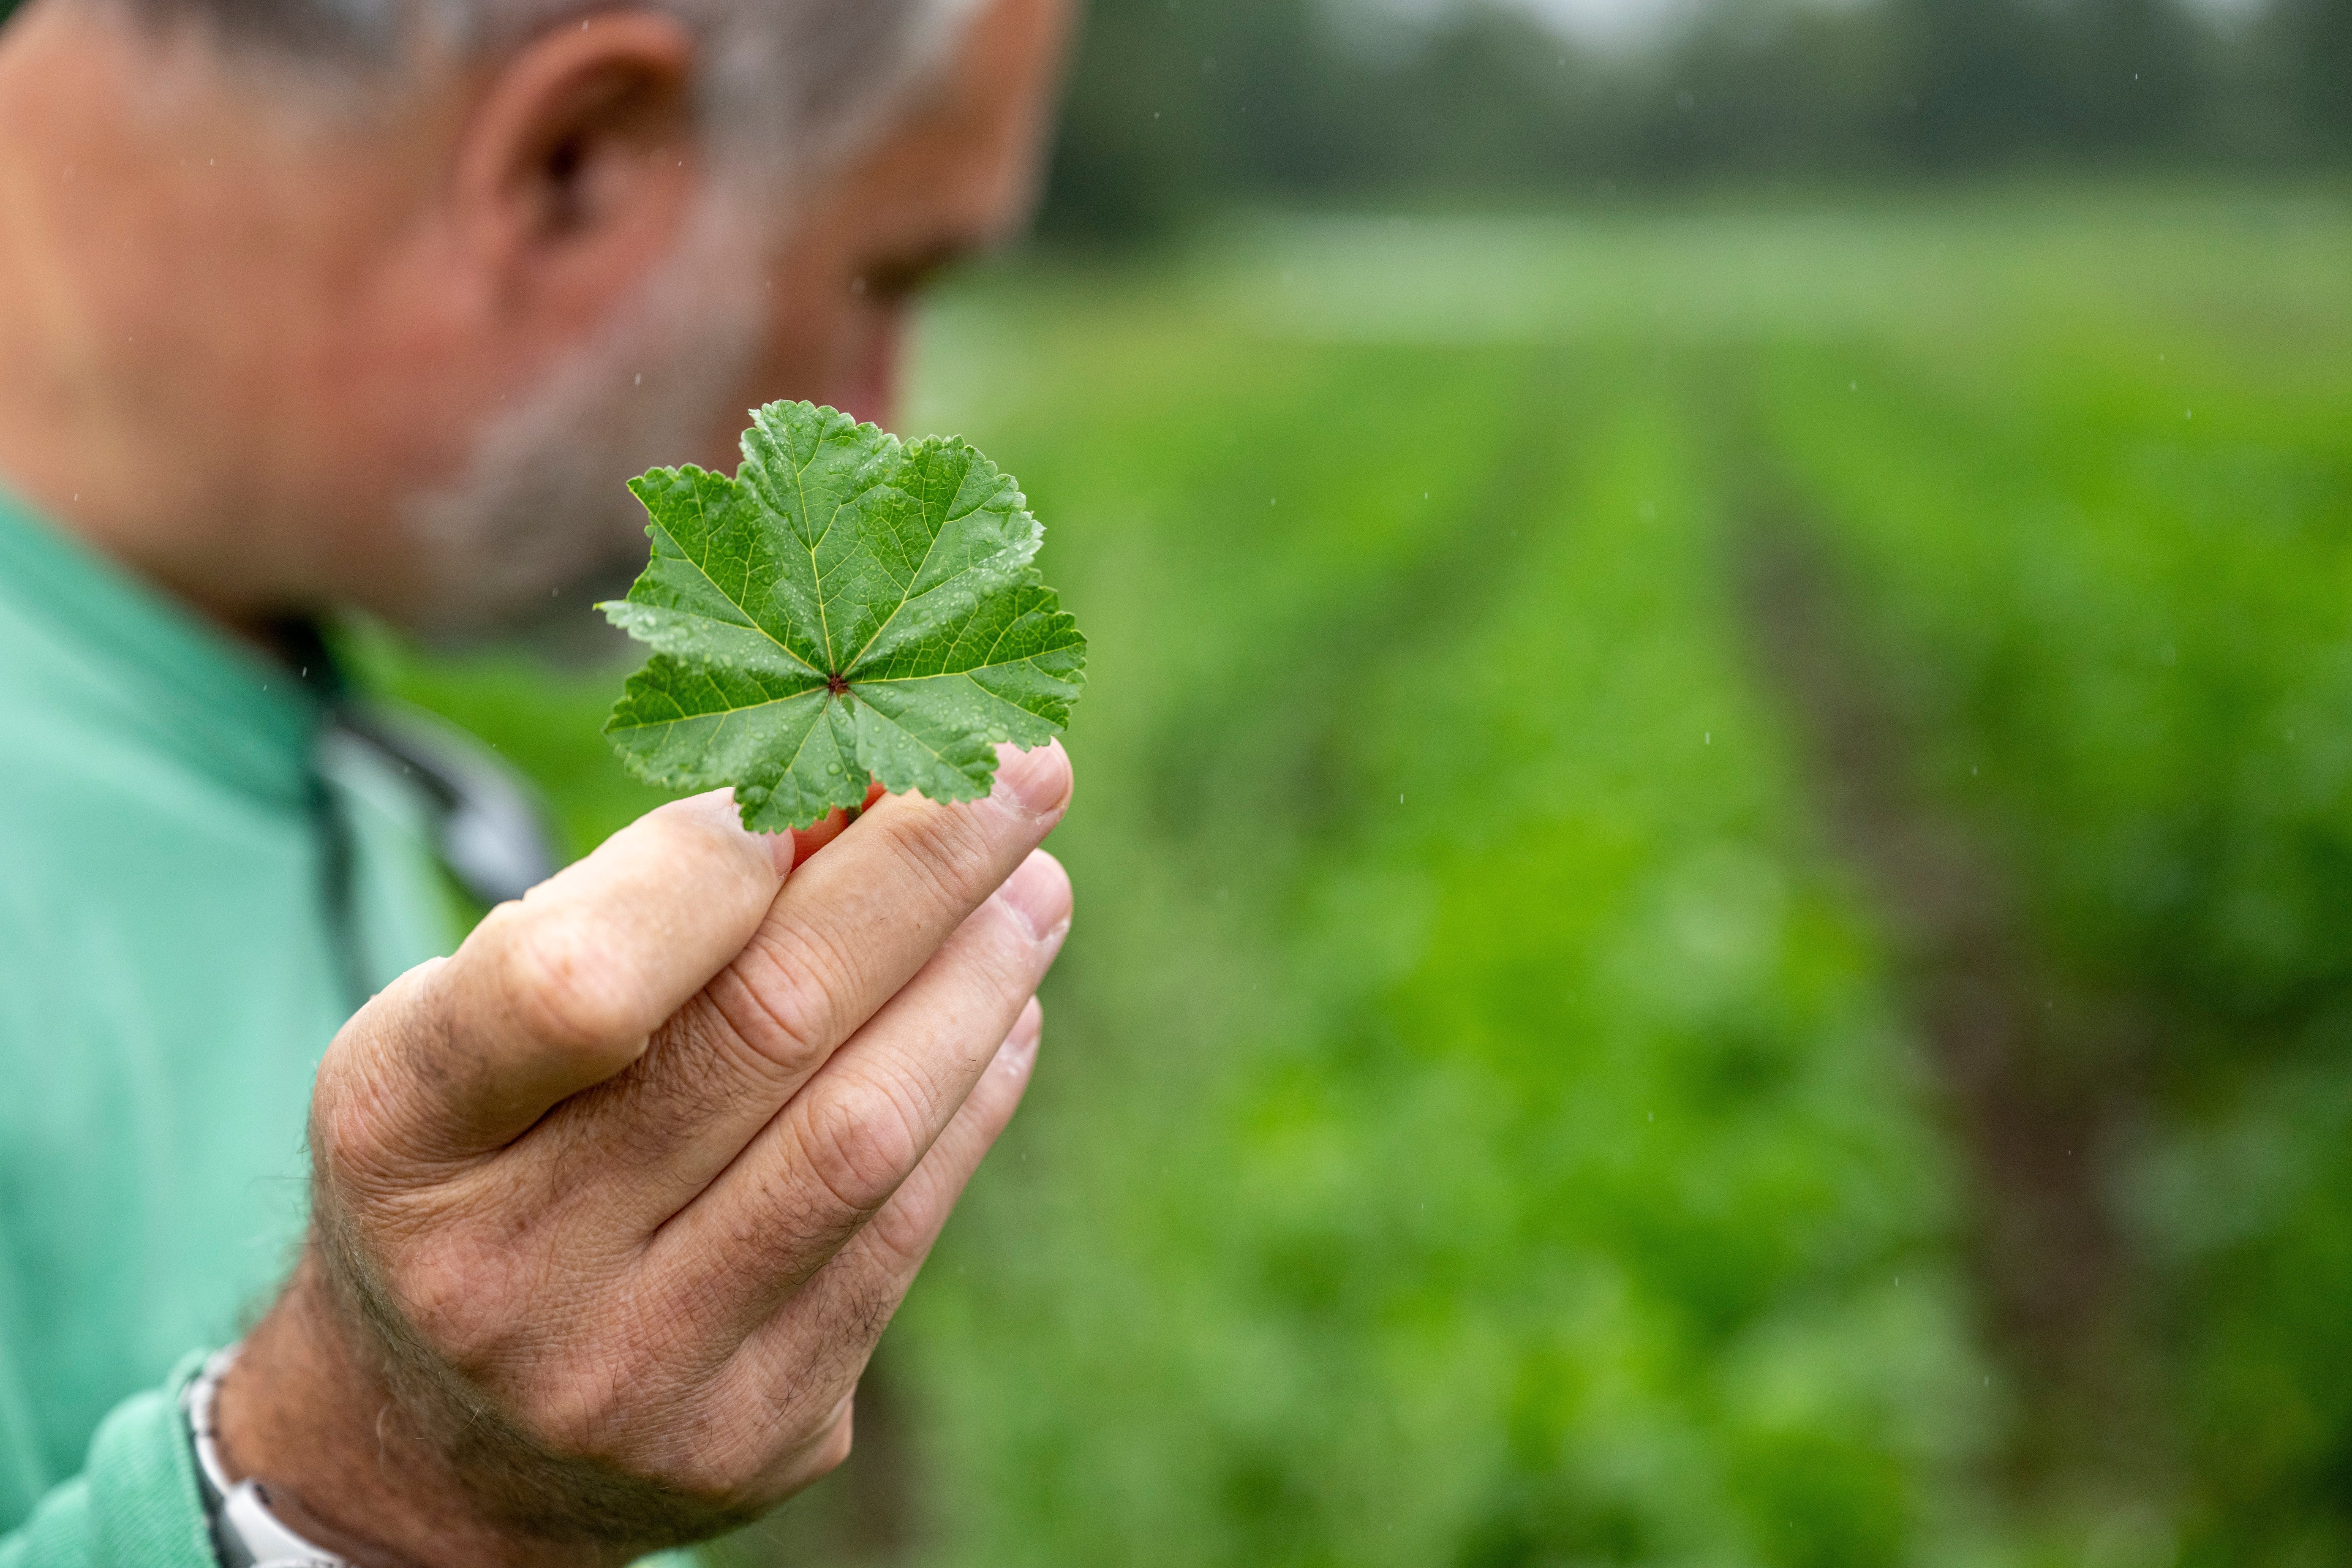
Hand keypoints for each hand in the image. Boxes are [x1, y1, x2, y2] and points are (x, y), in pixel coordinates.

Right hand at [215, 744, 1074, 1566]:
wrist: (439, 1442)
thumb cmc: (474, 1166)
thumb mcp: (473, 1032)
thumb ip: (631, 919)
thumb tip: (848, 795)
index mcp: (403, 1133)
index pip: (577, 980)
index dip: (723, 861)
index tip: (838, 764)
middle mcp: (511, 1271)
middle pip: (766, 1030)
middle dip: (918, 875)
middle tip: (1023, 767)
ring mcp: (641, 1371)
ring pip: (863, 1133)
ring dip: (976, 985)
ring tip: (1036, 885)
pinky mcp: (756, 1432)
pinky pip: (901, 1232)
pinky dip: (970, 1097)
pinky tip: (1005, 1008)